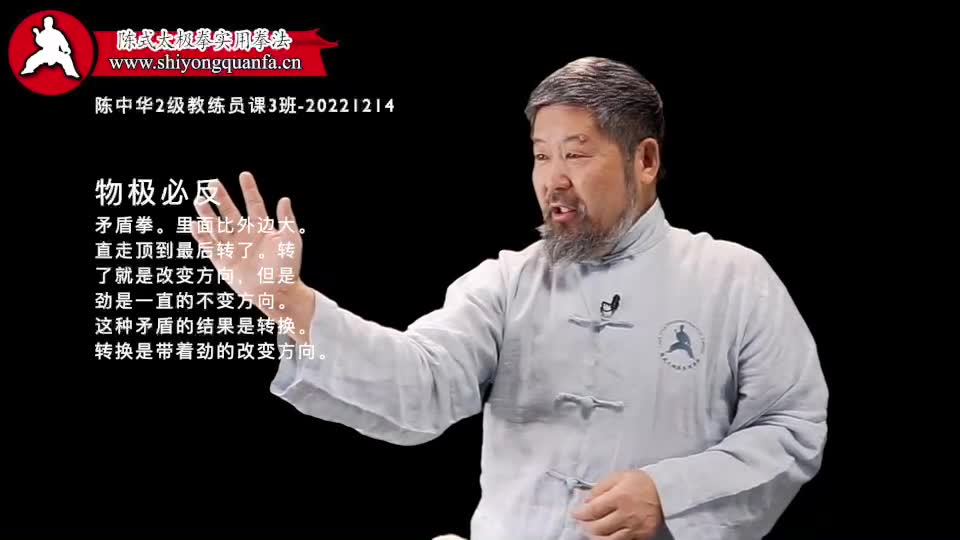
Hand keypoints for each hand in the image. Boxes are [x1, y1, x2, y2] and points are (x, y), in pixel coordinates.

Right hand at [191, 171, 313, 339]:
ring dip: (207, 214)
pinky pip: (209, 246)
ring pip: (216, 226)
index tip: (244, 175)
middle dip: (221, 198)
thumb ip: (286, 220)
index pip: (253, 204)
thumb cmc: (288, 267)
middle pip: (230, 211)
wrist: (278, 292)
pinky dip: (201, 236)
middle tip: (212, 184)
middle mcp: (245, 234)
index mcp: (262, 228)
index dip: (249, 189)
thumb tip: (284, 199)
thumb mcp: (291, 241)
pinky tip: (194, 225)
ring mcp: (232, 246)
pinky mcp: (222, 260)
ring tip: (200, 201)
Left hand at [571, 470, 663, 539]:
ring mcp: (635, 528)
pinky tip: (605, 536)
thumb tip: (586, 500)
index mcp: (619, 497)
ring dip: (596, 537)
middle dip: (586, 526)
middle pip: (598, 527)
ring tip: (591, 531)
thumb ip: (600, 487)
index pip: (593, 510)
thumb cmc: (639, 482)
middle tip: (582, 522)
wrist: (665, 492)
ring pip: (609, 539)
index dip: (580, 513)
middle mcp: (626, 514)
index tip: (574, 513)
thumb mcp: (618, 476)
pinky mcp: (642, 536)